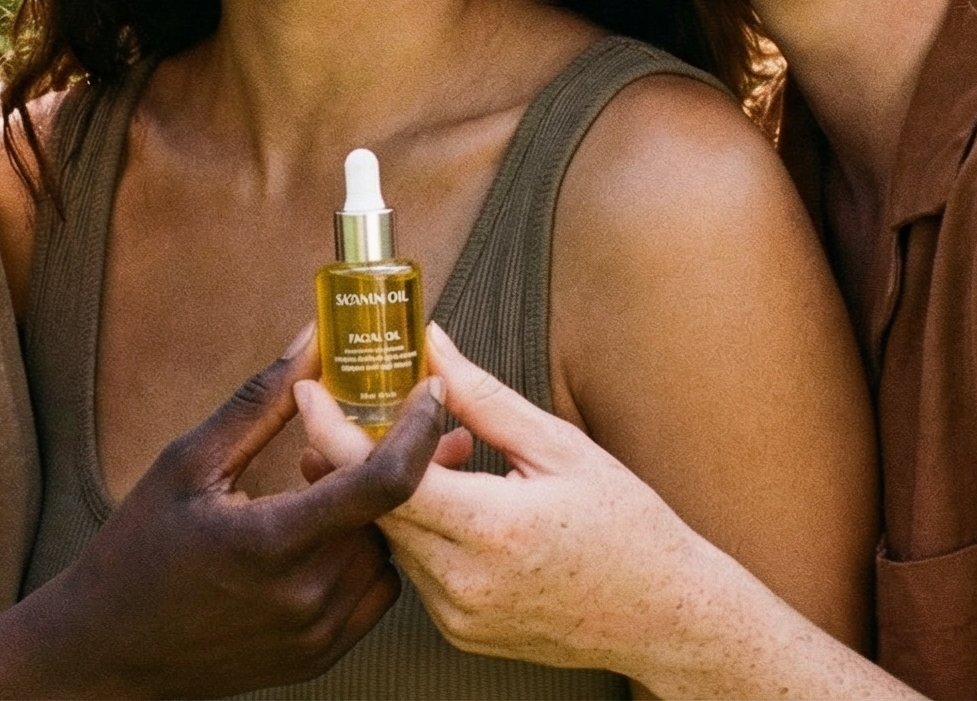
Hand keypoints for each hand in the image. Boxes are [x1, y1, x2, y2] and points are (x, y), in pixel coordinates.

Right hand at [25, 336, 446, 696]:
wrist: (109, 649)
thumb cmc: (138, 549)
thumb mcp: (188, 462)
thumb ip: (262, 400)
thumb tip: (315, 339)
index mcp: (272, 543)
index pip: (383, 483)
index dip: (417, 428)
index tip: (428, 389)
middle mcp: (306, 597)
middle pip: (391, 513)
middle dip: (388, 459)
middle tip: (383, 420)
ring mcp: (317, 634)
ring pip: (389, 552)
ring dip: (376, 510)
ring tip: (328, 481)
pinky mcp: (320, 655)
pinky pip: (375, 593)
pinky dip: (366, 553)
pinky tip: (326, 530)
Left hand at [297, 325, 752, 681]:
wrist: (664, 616)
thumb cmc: (627, 526)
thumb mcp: (561, 447)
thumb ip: (483, 397)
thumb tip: (431, 344)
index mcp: (492, 528)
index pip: (384, 476)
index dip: (336, 430)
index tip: (312, 390)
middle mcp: (464, 581)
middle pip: (375, 506)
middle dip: (356, 452)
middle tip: (354, 403)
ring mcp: (458, 614)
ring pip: (392, 538)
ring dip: (394, 491)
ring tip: (437, 453)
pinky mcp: (459, 632)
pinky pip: (416, 568)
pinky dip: (420, 529)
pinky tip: (455, 502)